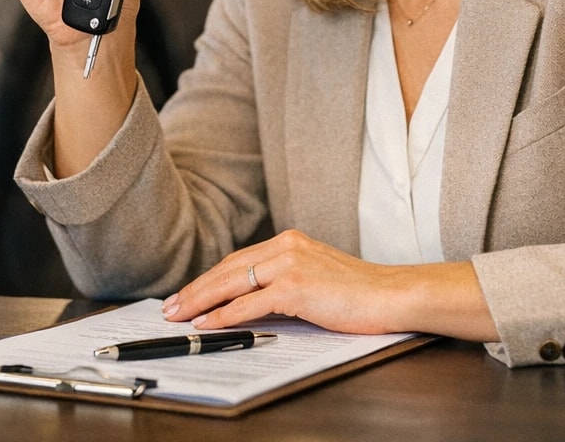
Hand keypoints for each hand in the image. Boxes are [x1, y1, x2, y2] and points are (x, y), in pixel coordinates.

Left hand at [161, 230, 411, 335]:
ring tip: (179, 316)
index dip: (208, 279)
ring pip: (231, 283)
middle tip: (170, 307)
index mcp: (288, 241)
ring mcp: (290, 265)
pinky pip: (249, 303)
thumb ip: (283, 280)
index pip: (237, 260)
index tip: (188, 294)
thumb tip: (249, 300)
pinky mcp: (296, 287)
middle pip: (227, 269)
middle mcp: (285, 246)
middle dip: (195, 290)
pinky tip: (207, 323)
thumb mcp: (315, 275)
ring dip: (200, 301)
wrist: (393, 294)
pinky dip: (224, 315)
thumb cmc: (359, 292)